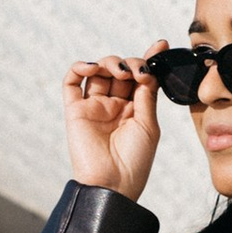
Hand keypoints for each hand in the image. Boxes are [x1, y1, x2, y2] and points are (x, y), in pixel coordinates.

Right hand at [64, 49, 163, 201]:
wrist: (112, 186)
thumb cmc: (134, 162)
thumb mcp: (148, 125)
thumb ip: (146, 95)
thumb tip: (148, 69)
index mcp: (133, 109)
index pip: (139, 77)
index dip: (148, 59)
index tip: (160, 46)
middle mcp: (113, 105)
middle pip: (119, 70)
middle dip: (130, 63)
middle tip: (138, 72)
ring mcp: (93, 107)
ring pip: (97, 71)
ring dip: (109, 62)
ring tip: (121, 72)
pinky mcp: (75, 111)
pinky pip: (71, 83)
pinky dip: (78, 68)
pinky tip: (91, 67)